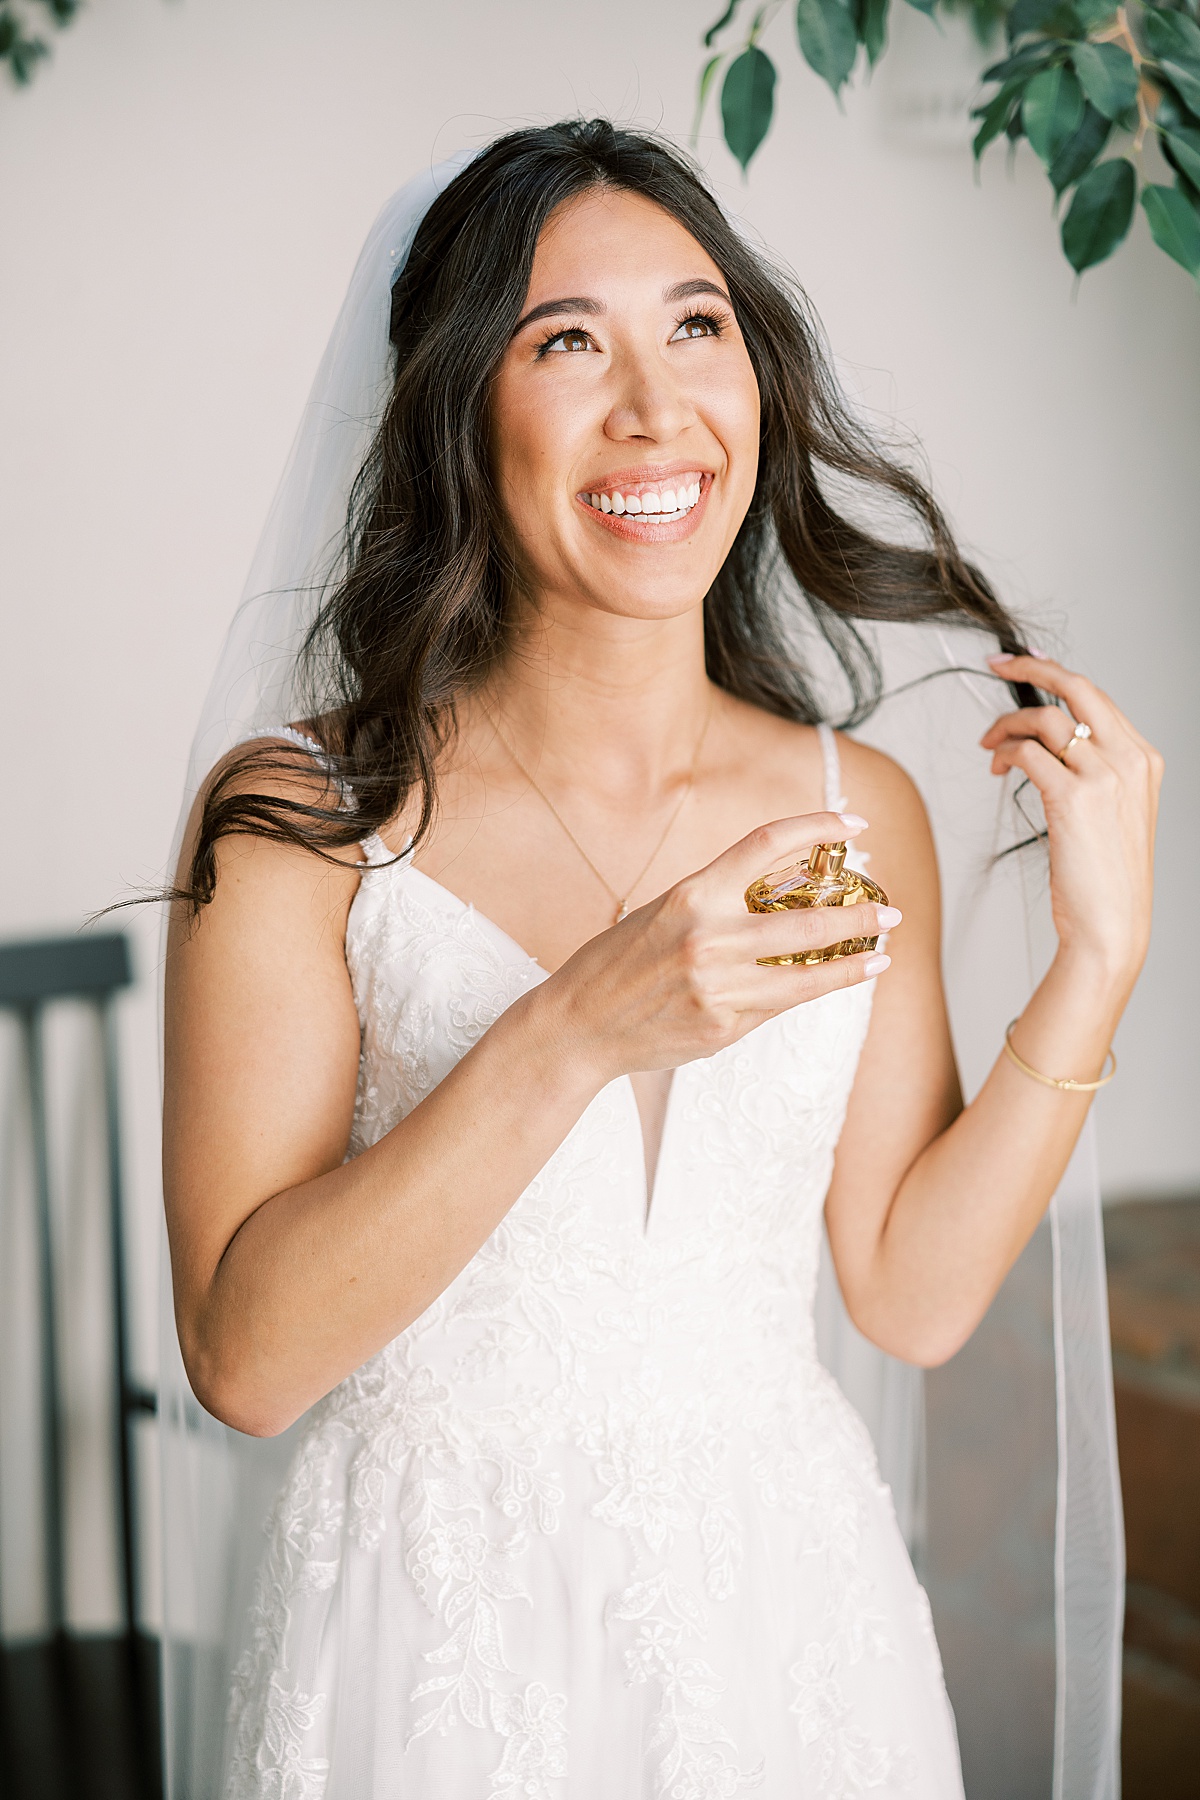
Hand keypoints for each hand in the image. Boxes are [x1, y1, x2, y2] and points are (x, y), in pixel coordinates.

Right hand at [544, 812, 900, 1079]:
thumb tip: (787, 891)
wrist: (580, 1025)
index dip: (817, 827)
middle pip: (807, 921)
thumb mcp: (664, 912)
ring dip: (852, 964)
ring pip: (808, 974)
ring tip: (879, 957)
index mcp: (692, 894)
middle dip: (858, 917)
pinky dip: (809, 992)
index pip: (766, 843)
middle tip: (889, 913)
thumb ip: (721, 901)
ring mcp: (719, 987)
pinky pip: (778, 1005)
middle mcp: (709, 937)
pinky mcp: (724, 1027)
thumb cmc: (620, 963)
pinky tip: (833, 984)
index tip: (854, 825)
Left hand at [981, 653, 1161, 991]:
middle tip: (996, 665)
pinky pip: (1027, 753)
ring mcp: (1106, 777)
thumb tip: (1046, 741)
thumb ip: (1092, 772)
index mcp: (1145, 760)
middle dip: (1031, 669)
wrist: (1111, 927)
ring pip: (1045, 719)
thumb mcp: (1112, 814)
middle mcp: (1131, 760)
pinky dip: (1005, 753)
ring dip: (1007, 725)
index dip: (1056, 675)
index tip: (1025, 664)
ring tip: (989, 747)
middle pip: (1077, 689)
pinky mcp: (1074, 798)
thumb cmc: (1104, 879)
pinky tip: (996, 767)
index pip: (1098, 698)